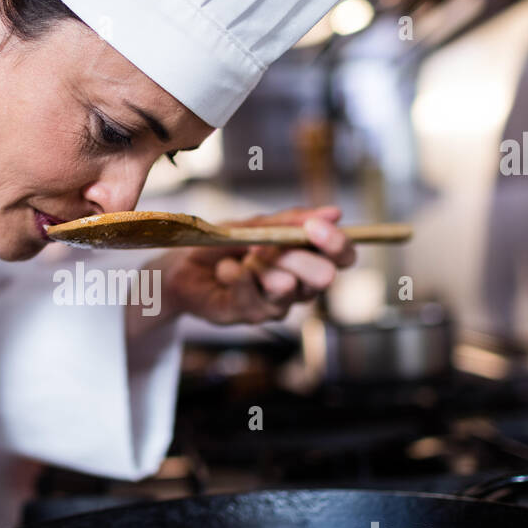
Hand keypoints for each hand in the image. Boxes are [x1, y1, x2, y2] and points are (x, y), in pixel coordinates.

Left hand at [132, 206, 354, 334]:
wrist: (183, 266)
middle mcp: (300, 286)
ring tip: (242, 257)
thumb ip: (292, 221)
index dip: (336, 243)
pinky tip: (225, 269)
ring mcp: (278, 305)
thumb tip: (334, 212)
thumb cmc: (224, 244)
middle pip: (323, 277)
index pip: (344, 258)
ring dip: (260, 265)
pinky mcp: (252, 315)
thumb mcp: (258, 225)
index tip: (314, 227)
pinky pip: (253, 294)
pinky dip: (235, 275)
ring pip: (287, 287)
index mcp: (309, 259)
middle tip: (266, 244)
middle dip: (296, 256)